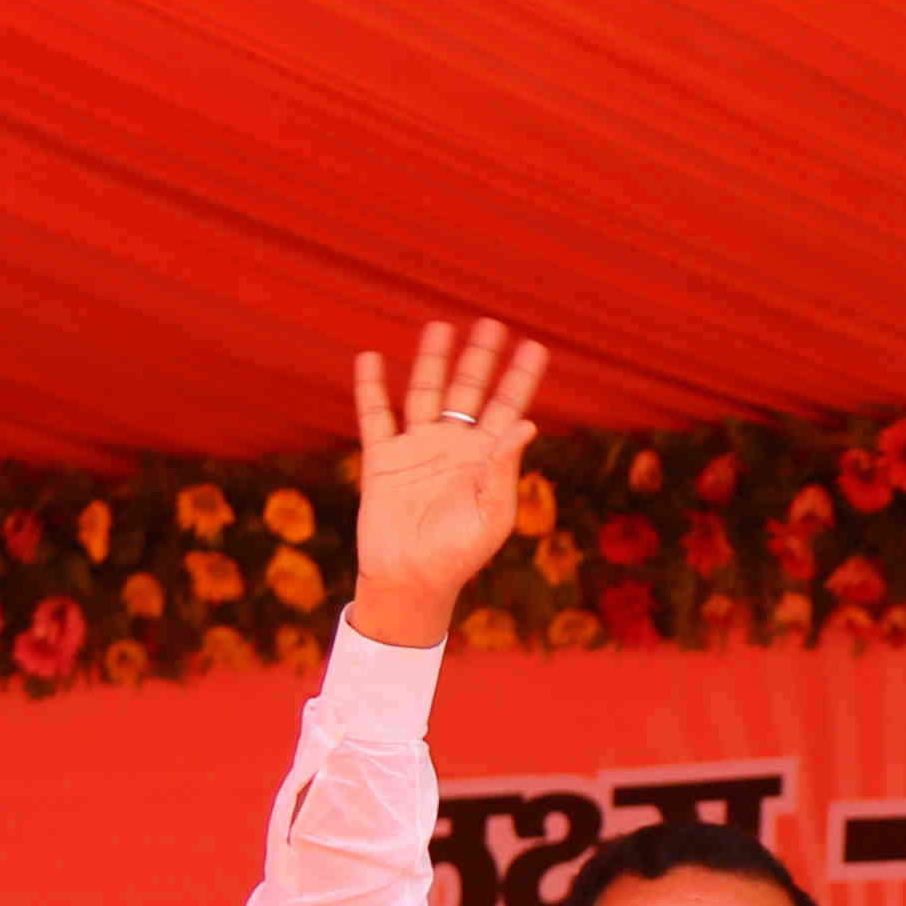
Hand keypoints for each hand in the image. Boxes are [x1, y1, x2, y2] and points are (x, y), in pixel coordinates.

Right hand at [346, 318, 549, 648]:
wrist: (411, 581)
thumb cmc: (459, 556)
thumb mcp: (492, 515)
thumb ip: (505, 468)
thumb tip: (525, 423)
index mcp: (485, 460)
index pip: (507, 408)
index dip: (521, 378)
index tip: (534, 347)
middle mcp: (453, 447)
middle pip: (468, 391)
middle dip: (480, 359)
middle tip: (492, 324)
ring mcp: (417, 450)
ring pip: (425, 393)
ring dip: (432, 362)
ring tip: (439, 328)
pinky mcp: (383, 460)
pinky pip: (376, 416)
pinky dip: (371, 388)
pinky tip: (370, 358)